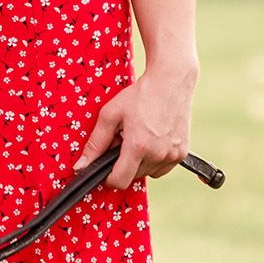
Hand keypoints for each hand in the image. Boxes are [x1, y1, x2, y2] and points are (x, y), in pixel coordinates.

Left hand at [71, 64, 196, 190]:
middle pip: (133, 176)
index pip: (120, 181)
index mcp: (138, 146)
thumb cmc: (139, 95)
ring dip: (140, 162)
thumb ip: (95, 143)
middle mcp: (157, 154)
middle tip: (124, 140)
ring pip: (148, 173)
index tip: (105, 167)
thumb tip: (81, 166)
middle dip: (124, 163)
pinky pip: (163, 168)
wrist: (170, 81)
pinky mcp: (182, 153)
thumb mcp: (110, 114)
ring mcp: (172, 155)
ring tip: (140, 137)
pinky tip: (153, 140)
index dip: (108, 178)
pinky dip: (155, 159)